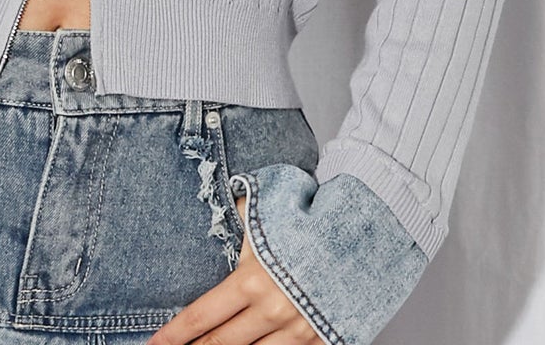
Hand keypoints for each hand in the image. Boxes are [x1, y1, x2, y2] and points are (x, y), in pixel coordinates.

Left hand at [144, 195, 319, 344]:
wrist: (370, 229)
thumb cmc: (314, 215)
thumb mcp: (266, 211)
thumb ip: (237, 221)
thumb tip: (212, 214)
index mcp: (252, 280)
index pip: (201, 317)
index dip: (174, 335)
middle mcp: (272, 311)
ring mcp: (299, 331)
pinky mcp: (322, 340)